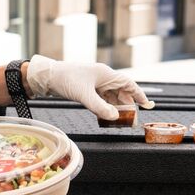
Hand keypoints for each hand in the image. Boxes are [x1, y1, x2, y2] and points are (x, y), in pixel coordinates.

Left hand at [26, 55, 153, 120]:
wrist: (47, 76)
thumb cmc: (65, 80)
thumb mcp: (84, 95)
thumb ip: (100, 107)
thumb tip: (115, 117)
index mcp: (105, 74)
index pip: (128, 84)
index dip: (139, 94)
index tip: (147, 105)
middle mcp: (102, 77)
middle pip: (121, 91)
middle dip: (127, 105)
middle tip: (131, 119)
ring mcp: (94, 83)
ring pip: (111, 96)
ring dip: (116, 107)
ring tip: (120, 120)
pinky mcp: (87, 88)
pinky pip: (101, 99)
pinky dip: (105, 107)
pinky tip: (106, 116)